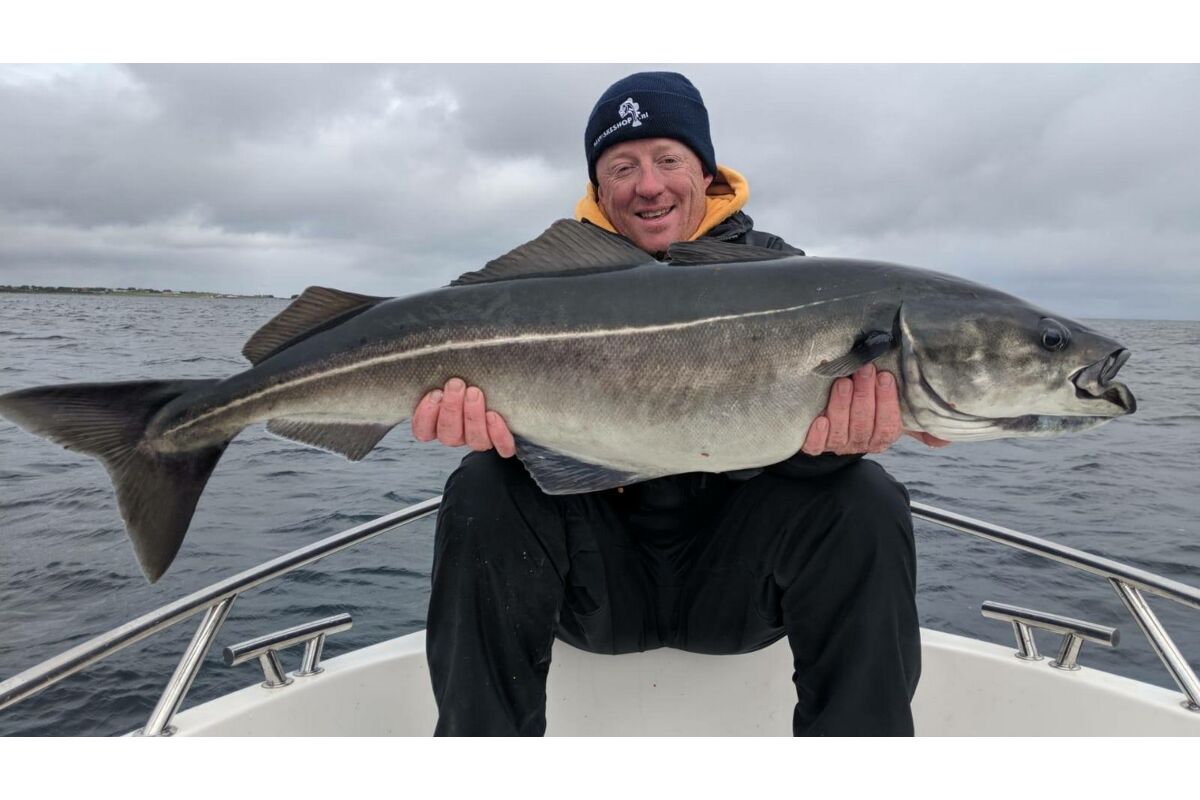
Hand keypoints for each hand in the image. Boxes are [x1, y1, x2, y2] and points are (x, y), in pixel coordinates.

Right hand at [411, 378, 515, 457]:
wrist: (505, 386)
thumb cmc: (471, 374)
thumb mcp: (452, 369)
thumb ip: (441, 368)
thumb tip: (432, 348)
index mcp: (438, 423)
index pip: (423, 431)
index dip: (426, 416)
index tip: (434, 393)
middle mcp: (458, 435)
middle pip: (449, 434)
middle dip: (451, 409)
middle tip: (456, 384)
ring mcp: (480, 439)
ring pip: (474, 440)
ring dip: (472, 416)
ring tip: (475, 392)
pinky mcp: (503, 442)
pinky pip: (502, 448)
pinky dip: (498, 434)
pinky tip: (495, 415)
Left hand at [802, 364, 950, 454]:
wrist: (833, 423)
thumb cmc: (869, 409)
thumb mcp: (894, 412)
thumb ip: (917, 421)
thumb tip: (944, 439)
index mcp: (882, 436)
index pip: (888, 426)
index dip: (887, 403)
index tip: (885, 377)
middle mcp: (861, 443)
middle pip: (864, 425)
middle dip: (865, 396)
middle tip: (864, 370)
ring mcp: (837, 444)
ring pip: (841, 430)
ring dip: (843, 405)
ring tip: (843, 382)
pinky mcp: (815, 445)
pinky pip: (816, 446)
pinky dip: (818, 433)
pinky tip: (820, 418)